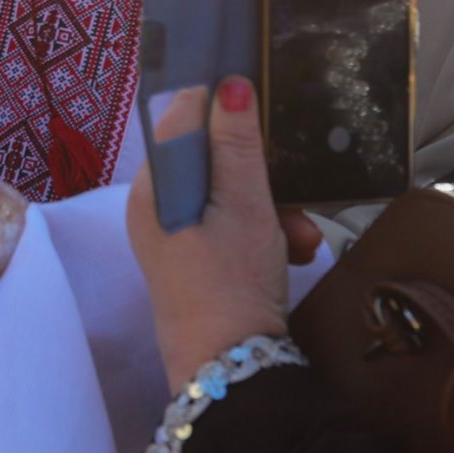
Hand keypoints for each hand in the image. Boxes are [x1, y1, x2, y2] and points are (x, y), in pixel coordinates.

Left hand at [127, 78, 323, 392]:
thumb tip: (229, 82)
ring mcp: (179, 237)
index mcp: (152, 189)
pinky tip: (295, 253)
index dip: (223, 108)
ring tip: (301, 238)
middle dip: (264, 175)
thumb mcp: (243, 204)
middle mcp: (158, 209)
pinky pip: (237, 228)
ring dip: (276, 209)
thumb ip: (236, 143)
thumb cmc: (230, 280)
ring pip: (233, 196)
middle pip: (214, 160)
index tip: (266, 111)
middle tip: (294, 195)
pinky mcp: (201, 263)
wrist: (231, 370)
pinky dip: (269, 235)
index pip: (181, 119)